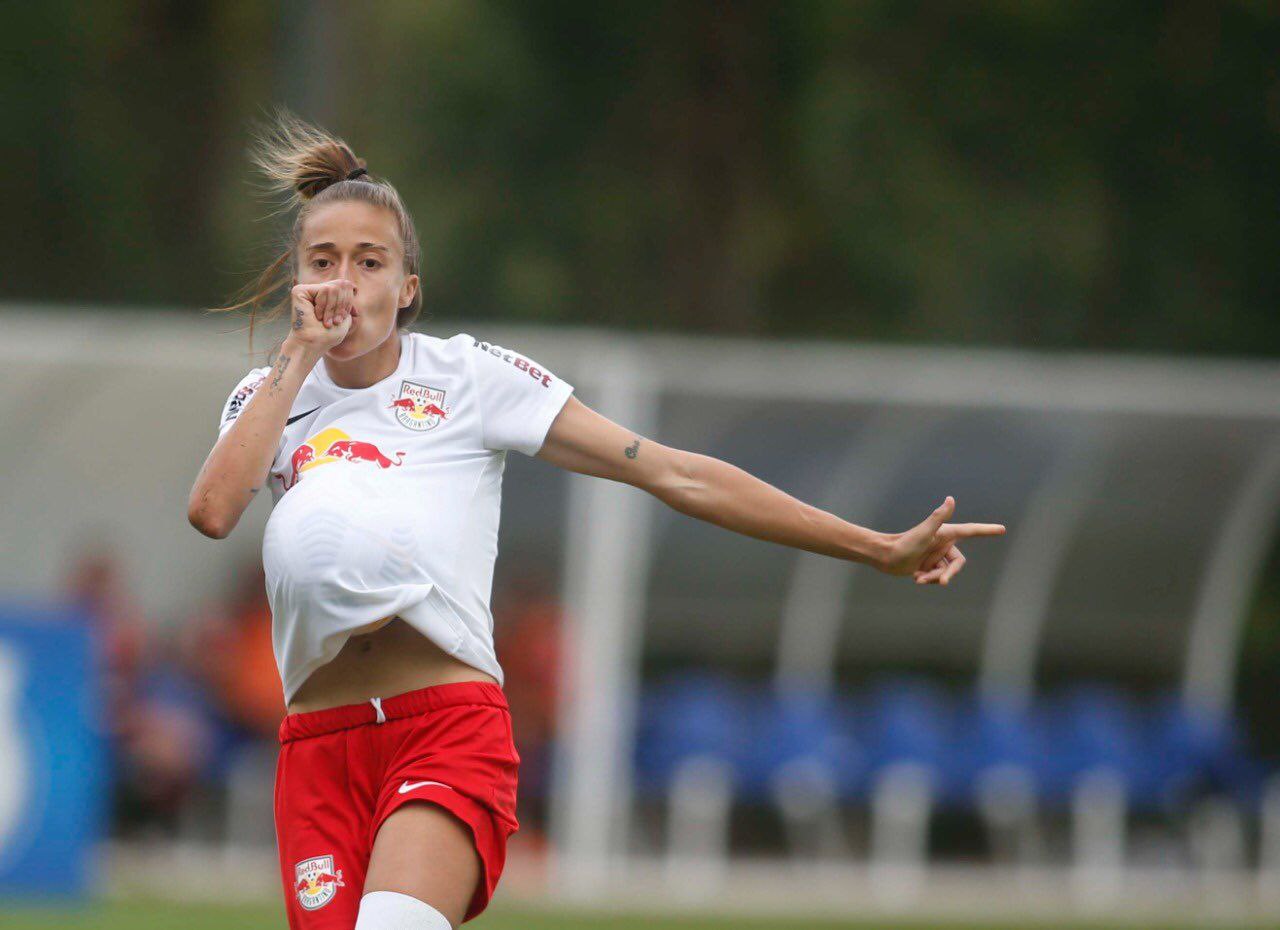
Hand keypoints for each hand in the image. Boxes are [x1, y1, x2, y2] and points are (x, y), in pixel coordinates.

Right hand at [287, 279, 355, 349]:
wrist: (313, 344)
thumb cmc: (328, 335)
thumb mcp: (345, 316)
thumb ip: (348, 300)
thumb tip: (354, 287)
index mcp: (326, 295)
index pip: (347, 286)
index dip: (348, 303)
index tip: (340, 319)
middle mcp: (316, 290)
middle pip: (341, 284)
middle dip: (341, 305)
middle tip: (334, 321)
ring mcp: (307, 289)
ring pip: (333, 287)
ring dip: (332, 308)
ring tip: (325, 321)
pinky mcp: (299, 290)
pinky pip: (324, 289)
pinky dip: (324, 306)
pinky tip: (316, 316)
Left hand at [877, 496, 1005, 585]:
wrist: (884, 556)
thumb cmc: (903, 543)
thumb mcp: (923, 532)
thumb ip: (938, 517)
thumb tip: (951, 499)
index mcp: (946, 534)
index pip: (971, 531)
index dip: (987, 530)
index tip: (1002, 529)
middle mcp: (943, 543)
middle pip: (958, 563)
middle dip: (949, 573)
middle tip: (942, 582)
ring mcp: (936, 555)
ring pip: (947, 572)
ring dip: (934, 578)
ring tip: (919, 578)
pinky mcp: (929, 565)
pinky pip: (937, 576)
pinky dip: (929, 580)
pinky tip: (916, 578)